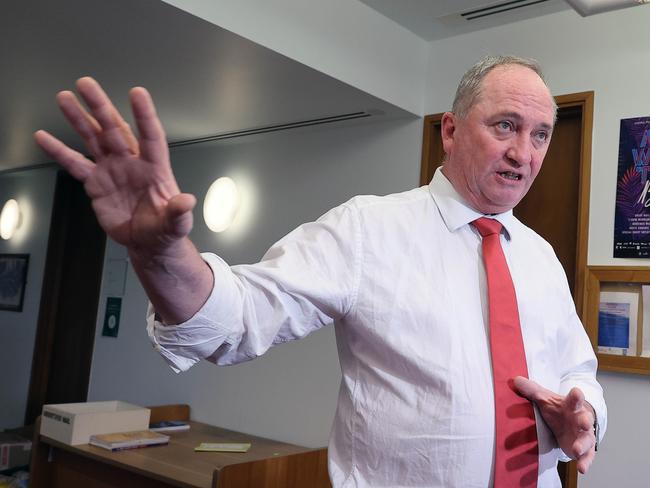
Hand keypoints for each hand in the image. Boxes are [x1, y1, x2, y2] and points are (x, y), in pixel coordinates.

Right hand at [34, 77, 194, 254]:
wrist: (148, 242)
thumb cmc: (166, 228)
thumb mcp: (177, 223)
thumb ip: (179, 212)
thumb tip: (187, 201)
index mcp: (155, 167)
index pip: (151, 136)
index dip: (144, 115)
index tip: (137, 93)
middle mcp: (132, 162)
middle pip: (115, 129)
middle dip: (100, 106)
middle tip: (86, 84)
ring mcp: (112, 169)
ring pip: (94, 138)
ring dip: (79, 119)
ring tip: (65, 98)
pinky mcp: (96, 183)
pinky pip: (75, 163)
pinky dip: (59, 151)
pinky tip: (44, 138)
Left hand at [514, 376, 595, 473]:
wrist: (570, 423)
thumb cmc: (558, 409)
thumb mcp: (544, 399)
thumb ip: (532, 390)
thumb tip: (516, 380)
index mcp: (571, 405)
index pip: (575, 398)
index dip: (576, 396)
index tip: (577, 392)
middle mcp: (580, 419)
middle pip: (585, 419)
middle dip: (585, 421)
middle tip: (585, 423)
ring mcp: (583, 435)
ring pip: (587, 440)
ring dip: (582, 444)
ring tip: (576, 450)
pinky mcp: (584, 450)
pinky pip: (587, 457)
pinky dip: (585, 462)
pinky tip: (581, 468)